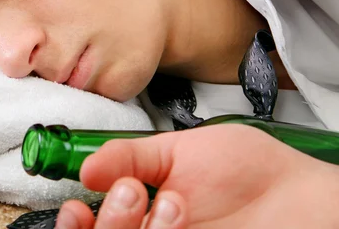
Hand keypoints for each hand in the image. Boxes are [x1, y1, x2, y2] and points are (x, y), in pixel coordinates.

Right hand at [55, 124, 338, 228]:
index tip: (77, 205)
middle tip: (129, 191)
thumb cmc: (245, 170)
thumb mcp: (177, 151)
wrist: (297, 194)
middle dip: (107, 222)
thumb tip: (86, 167)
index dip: (74, 223)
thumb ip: (129, 157)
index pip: (92, 225)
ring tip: (170, 200)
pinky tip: (178, 217)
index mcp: (139, 210)